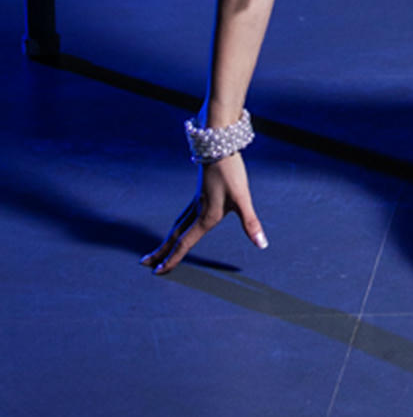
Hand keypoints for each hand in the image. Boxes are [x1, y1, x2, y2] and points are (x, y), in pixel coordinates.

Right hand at [141, 153, 267, 274]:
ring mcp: (195, 202)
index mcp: (205, 217)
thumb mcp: (243, 198)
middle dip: (160, 252)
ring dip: (166, 240)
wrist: (217, 145)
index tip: (158, 271)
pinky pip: (182, 216)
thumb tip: (261, 243)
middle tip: (145, 264)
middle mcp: (197, 211)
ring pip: (176, 226)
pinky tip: (179, 227)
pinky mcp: (198, 194)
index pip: (185, 243)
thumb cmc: (230, 171)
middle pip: (174, 236)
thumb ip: (250, 223)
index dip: (172, 259)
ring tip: (158, 250)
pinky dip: (176, 227)